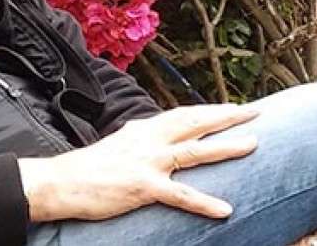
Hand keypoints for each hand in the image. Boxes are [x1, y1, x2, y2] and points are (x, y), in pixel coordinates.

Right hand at [18, 104, 258, 222]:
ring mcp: (147, 163)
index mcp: (143, 130)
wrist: (60, 182)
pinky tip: (224, 208)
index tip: (235, 107)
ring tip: (254, 144)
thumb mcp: (119, 145)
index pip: (184, 115)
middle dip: (228, 117)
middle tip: (257, 111)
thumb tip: (152, 131)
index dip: (211, 110)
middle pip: (196, 124)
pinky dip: (204, 202)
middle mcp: (148, 141)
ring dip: (226, 147)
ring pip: (195, 152)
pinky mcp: (142, 187)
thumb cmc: (88, 168)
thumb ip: (140, 139)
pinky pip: (180, 196)